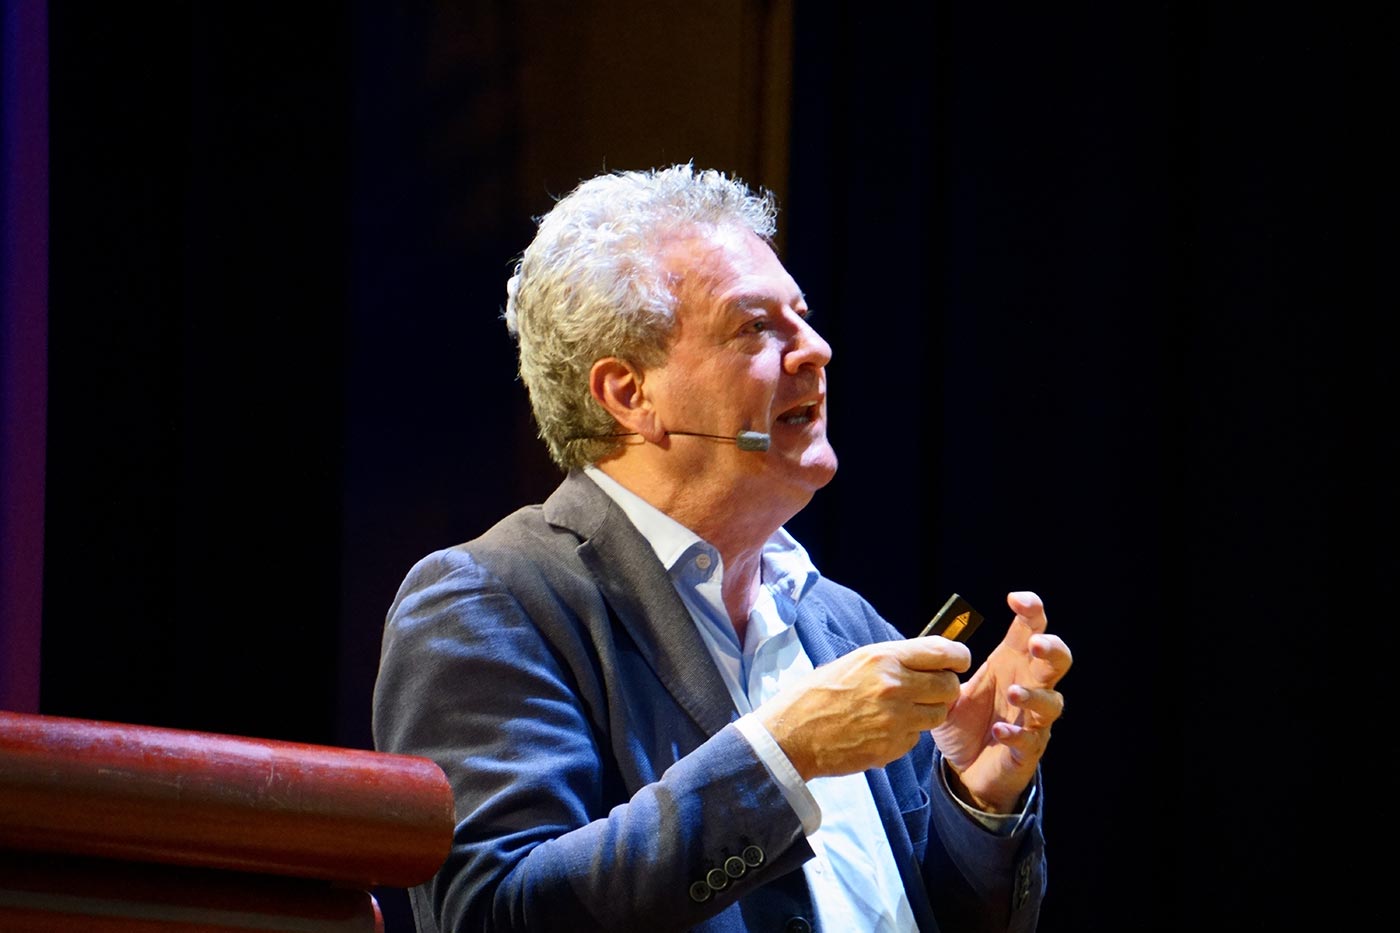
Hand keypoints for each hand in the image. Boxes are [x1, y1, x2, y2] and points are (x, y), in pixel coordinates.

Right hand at [757, 637, 970, 780]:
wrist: (792, 734)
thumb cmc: (818, 694)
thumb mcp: (854, 662)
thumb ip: (893, 660)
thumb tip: (927, 660)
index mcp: (883, 658)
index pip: (944, 652)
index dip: (958, 657)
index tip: (958, 661)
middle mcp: (894, 686)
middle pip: (949, 686)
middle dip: (945, 688)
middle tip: (931, 690)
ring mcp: (896, 719)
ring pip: (938, 715)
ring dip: (927, 712)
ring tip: (901, 710)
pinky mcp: (893, 747)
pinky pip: (916, 737)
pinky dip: (907, 734)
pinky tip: (882, 729)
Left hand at [931, 591, 1070, 813]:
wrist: (964, 769)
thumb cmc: (963, 723)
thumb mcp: (947, 691)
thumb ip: (942, 670)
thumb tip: (934, 646)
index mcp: (1010, 664)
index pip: (1031, 630)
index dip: (1032, 612)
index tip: (1017, 600)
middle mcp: (1028, 687)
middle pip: (1057, 661)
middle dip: (1051, 650)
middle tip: (1036, 645)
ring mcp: (1032, 719)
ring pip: (1052, 702)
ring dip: (1034, 695)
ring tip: (1013, 692)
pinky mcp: (1027, 749)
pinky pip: (1031, 740)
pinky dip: (1017, 734)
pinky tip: (1000, 731)